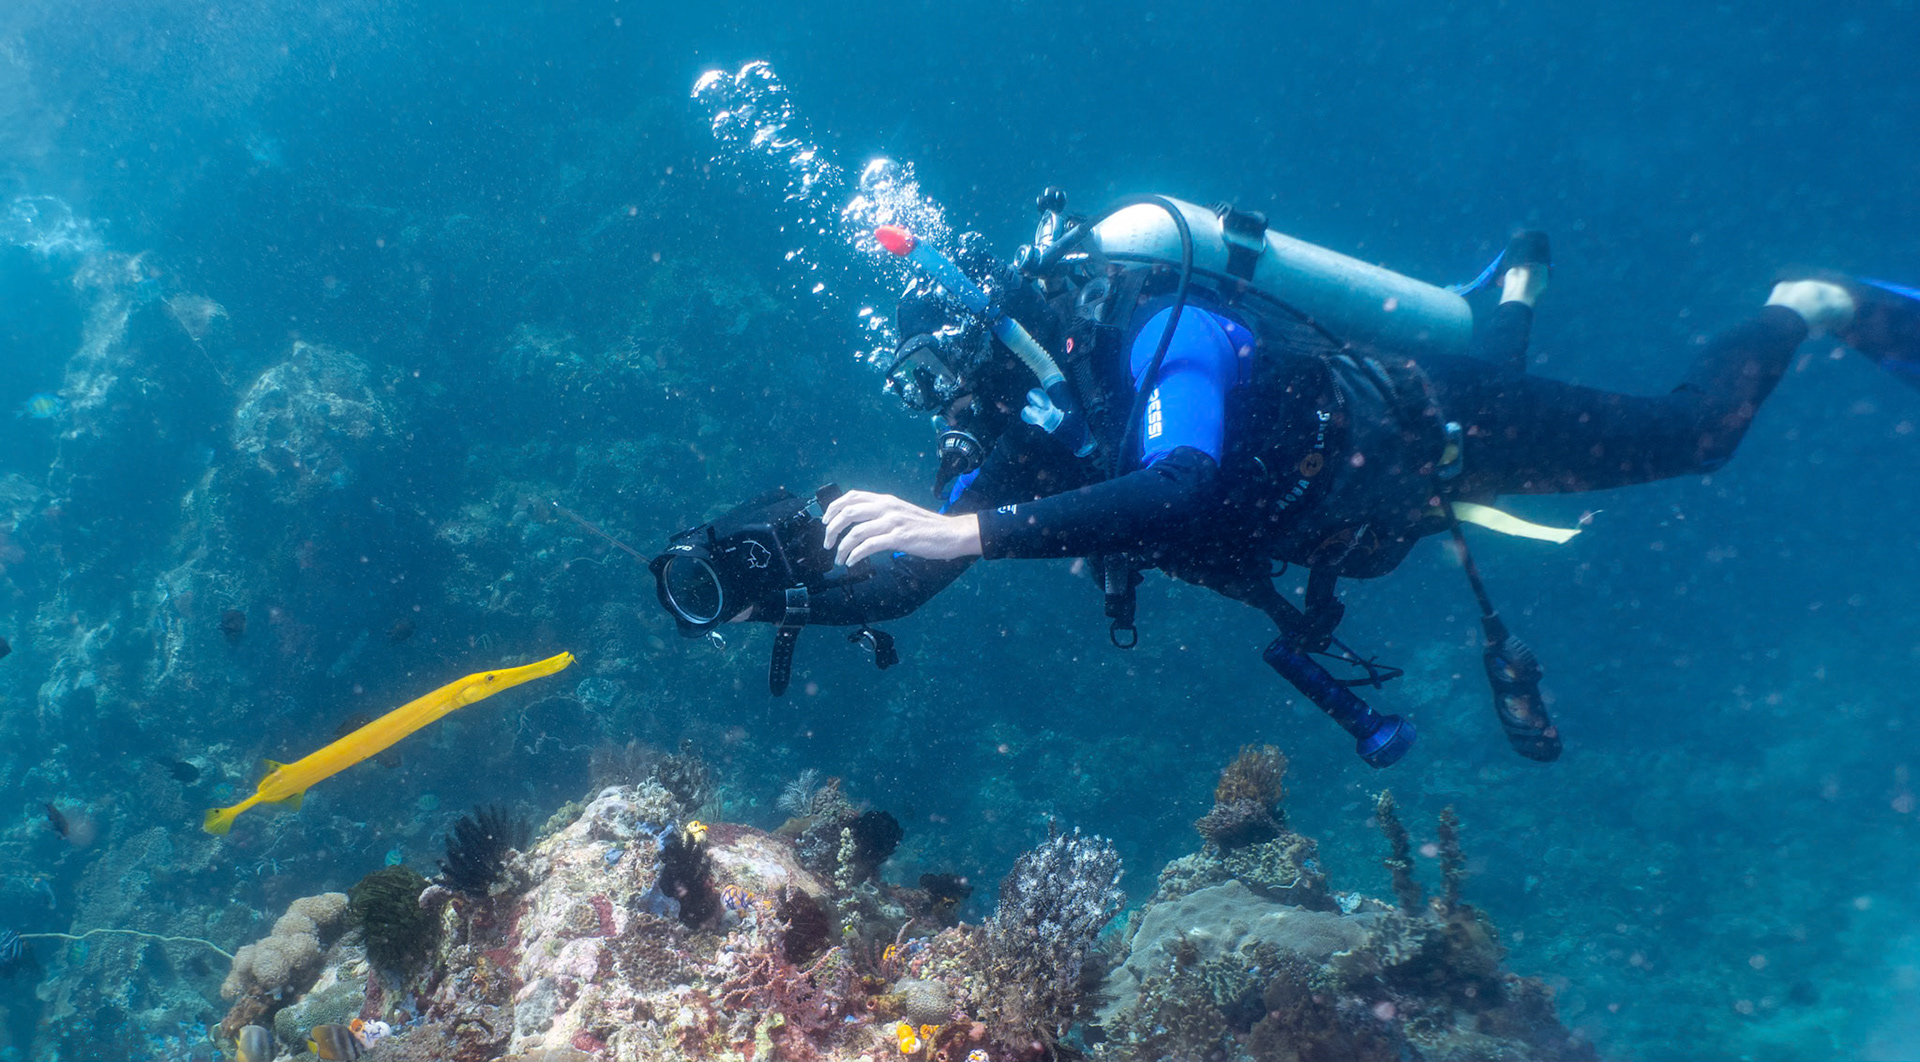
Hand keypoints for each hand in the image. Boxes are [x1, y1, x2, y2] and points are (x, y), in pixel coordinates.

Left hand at [822, 490, 982, 567]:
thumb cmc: (926, 527)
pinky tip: (852, 562)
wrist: (951, 534)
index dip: (834, 507)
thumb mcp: (900, 513)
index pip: (852, 496)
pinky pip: (869, 546)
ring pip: (856, 532)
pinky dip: (855, 555)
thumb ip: (881, 515)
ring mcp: (893, 522)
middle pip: (848, 512)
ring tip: (839, 559)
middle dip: (832, 529)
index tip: (825, 521)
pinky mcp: (899, 538)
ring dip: (842, 548)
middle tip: (828, 544)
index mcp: (886, 500)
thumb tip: (859, 525)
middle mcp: (887, 508)